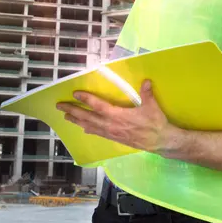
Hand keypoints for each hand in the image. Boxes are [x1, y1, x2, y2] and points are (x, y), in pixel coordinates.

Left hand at [56, 80, 174, 152]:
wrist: (161, 142)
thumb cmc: (156, 123)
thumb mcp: (152, 106)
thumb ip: (147, 93)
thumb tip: (146, 81)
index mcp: (119, 116)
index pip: (99, 106)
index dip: (87, 100)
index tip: (75, 94)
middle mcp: (112, 125)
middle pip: (89, 117)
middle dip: (74, 111)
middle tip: (60, 106)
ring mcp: (112, 133)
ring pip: (91, 126)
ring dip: (77, 121)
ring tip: (66, 116)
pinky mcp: (115, 139)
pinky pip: (98, 133)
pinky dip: (89, 129)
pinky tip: (83, 128)